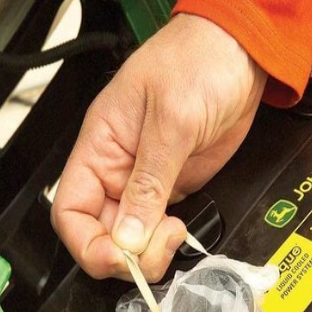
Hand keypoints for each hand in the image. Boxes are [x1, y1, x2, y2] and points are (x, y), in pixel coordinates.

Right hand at [51, 13, 266, 280]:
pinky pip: (159, 229)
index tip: (118, 258)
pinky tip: (182, 235)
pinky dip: (168, 243)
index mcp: (99, 148)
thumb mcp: (170, 121)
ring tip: (174, 236)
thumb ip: (149, 182)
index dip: (86, 244)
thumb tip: (130, 235)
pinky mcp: (173, 187)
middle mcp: (117, 170)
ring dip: (149, 252)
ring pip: (132, 237)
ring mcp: (146, 182)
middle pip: (100, 234)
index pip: (70, 212)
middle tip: (156, 250)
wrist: (240, 54)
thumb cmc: (197, 61)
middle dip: (124, 255)